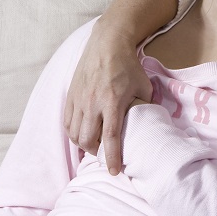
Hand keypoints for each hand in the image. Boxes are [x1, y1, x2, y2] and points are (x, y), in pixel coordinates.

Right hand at [64, 20, 152, 174]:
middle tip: (105, 154)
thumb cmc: (128, 66)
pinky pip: (67, 123)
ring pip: (74, 134)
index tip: (115, 171)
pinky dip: (73, 133)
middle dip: (96, 152)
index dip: (112, 157)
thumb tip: (149, 122)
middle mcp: (92, 103)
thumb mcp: (144, 86)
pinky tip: (82, 133)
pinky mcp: (71, 96)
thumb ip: (146, 105)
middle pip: (87, 140)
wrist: (107, 44)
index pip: (110, 138)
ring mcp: (79, 100)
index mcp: (112, 102)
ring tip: (94, 145)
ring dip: (84, 144)